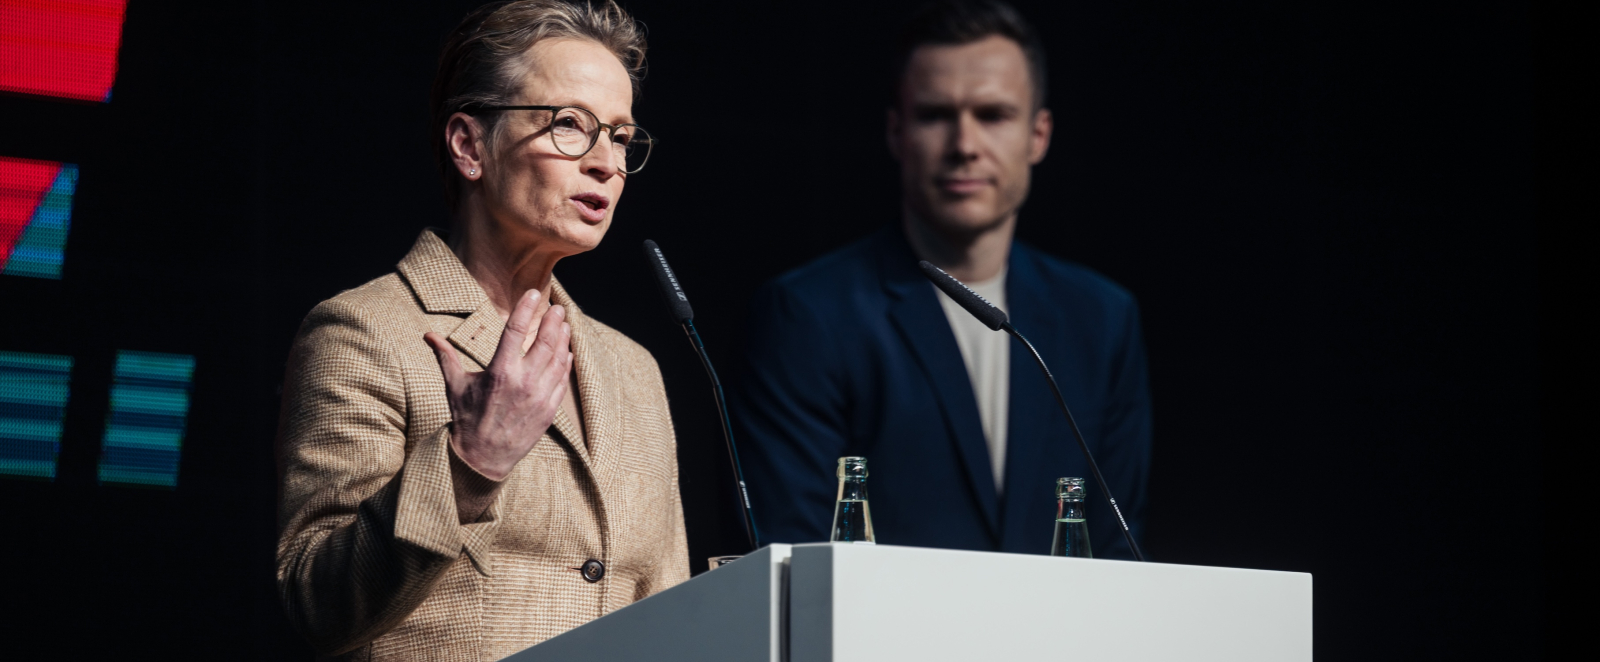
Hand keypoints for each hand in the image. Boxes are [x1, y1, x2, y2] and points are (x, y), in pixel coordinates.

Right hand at [423, 290, 572, 480]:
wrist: (482, 458)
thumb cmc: (466, 419)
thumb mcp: (454, 385)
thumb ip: (445, 356)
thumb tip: (428, 335)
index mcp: (499, 371)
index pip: (515, 330)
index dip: (526, 308)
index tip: (535, 293)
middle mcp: (522, 382)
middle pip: (544, 342)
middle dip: (553, 321)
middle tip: (558, 308)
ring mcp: (538, 397)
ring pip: (558, 360)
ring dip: (563, 340)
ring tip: (564, 325)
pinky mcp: (548, 411)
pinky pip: (562, 381)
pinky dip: (565, 364)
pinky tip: (566, 353)